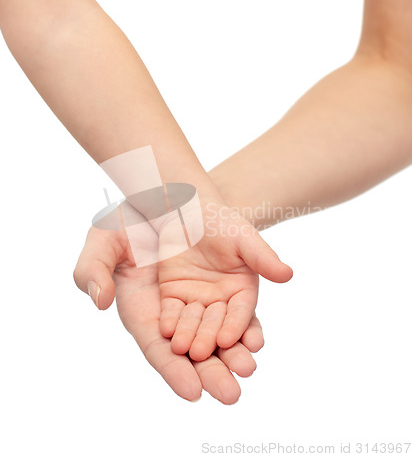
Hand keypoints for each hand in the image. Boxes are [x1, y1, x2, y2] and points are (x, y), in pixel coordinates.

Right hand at [73, 226, 265, 403]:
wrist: (161, 195)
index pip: (158, 349)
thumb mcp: (101, 241)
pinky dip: (245, 324)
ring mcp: (202, 297)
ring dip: (233, 352)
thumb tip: (100, 302)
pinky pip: (237, 308)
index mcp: (144, 310)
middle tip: (230, 394)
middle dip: (211, 372)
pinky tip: (255, 338)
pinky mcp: (225, 282)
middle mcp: (175, 311)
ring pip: (219, 333)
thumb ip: (92, 271)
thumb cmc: (127, 220)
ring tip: (247, 367)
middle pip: (193, 350)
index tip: (193, 391)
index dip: (173, 370)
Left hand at [158, 202, 292, 361]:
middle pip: (216, 323)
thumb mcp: (244, 238)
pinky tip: (165, 331)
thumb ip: (263, 257)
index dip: (236, 326)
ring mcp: (196, 299)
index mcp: (243, 289)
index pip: (241, 312)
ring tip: (182, 349)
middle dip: (209, 339)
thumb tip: (288, 274)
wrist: (189, 209)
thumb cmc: (221, 221)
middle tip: (202, 354)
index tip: (229, 339)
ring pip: (193, 322)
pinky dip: (170, 321)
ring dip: (188, 336)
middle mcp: (221, 299)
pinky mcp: (173, 295)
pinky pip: (172, 311)